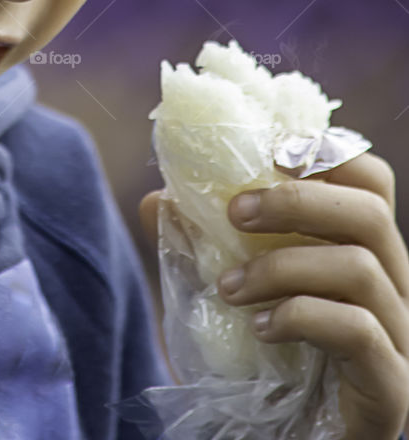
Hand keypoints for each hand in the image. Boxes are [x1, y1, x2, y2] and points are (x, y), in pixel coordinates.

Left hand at [141, 153, 408, 438]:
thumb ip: (198, 246)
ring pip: (362, 269)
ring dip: (283, 266)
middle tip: (237, 211)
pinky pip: (359, 331)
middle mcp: (394, 288)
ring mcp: (400, 339)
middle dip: (299, 201)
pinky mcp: (391, 388)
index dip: (332, 154)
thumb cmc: (264, 367)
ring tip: (228, 287)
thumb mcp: (226, 293)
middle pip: (372, 214)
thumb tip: (157, 199)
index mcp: (363, 252)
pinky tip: (259, 328)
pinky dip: (302, 316)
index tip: (273, 153)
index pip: (373, 184)